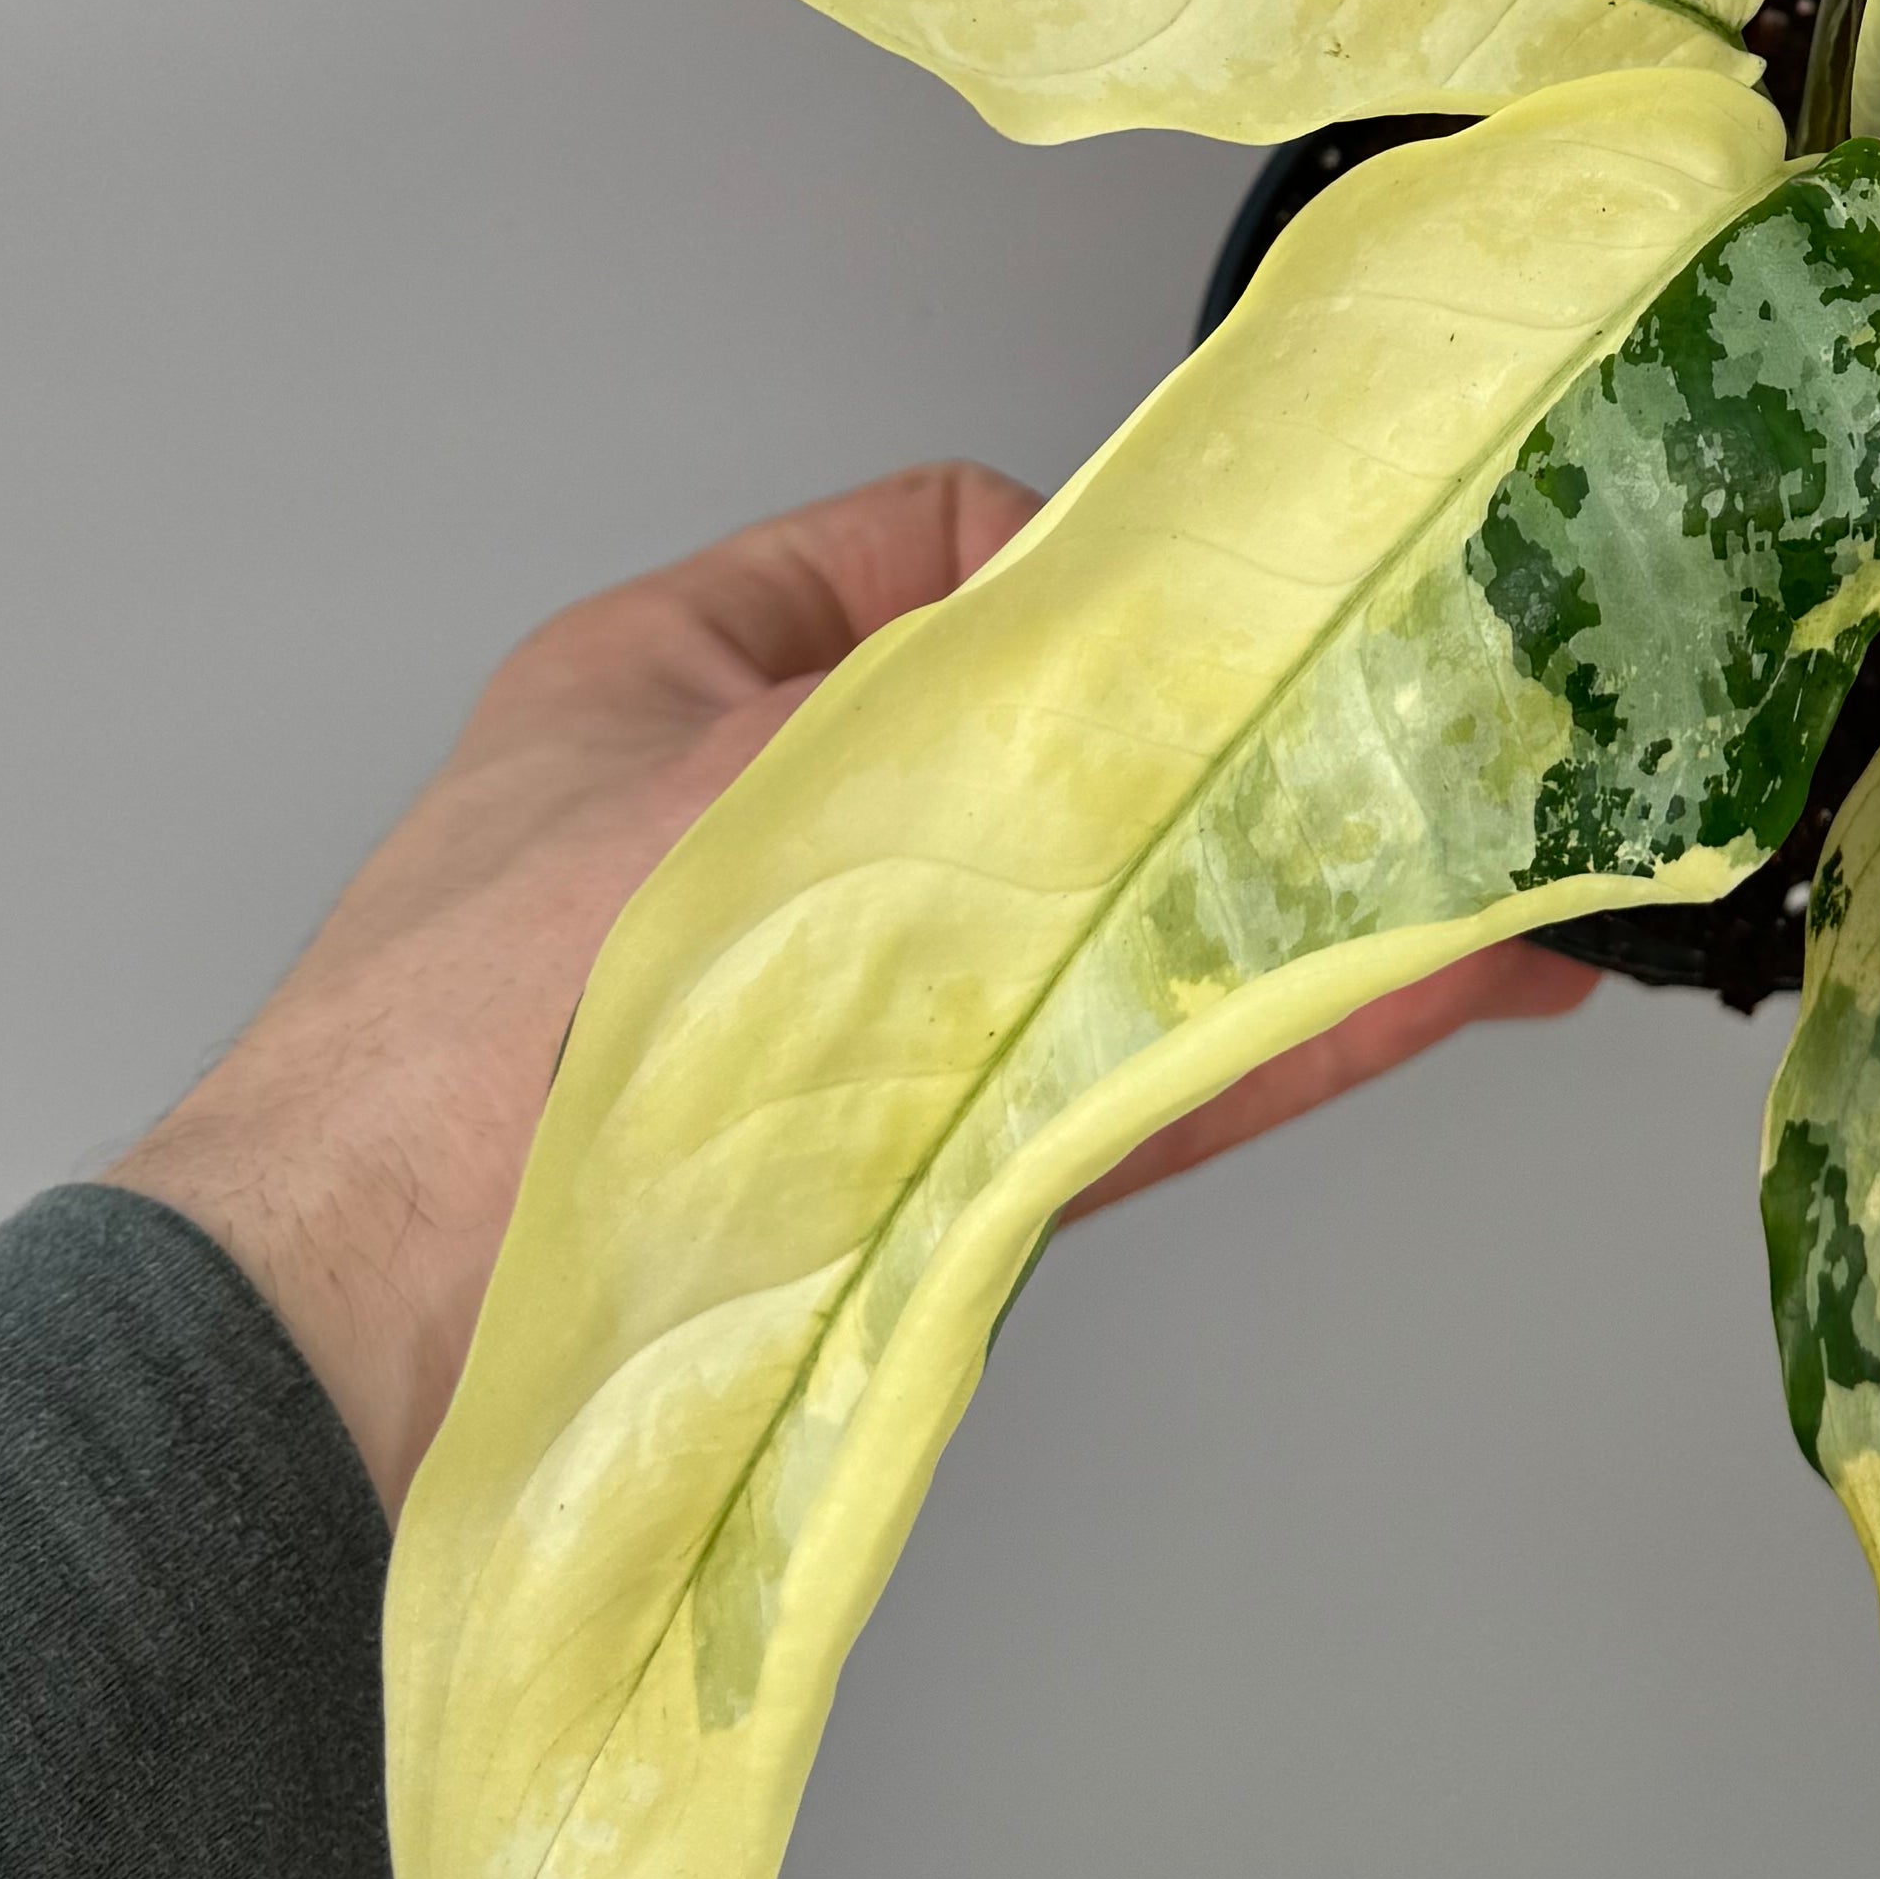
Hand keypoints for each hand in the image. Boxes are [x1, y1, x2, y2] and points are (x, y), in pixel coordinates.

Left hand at [110, 463, 1594, 1514]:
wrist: (378, 1335)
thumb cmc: (475, 1017)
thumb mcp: (722, 752)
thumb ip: (938, 682)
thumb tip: (1130, 630)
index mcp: (689, 679)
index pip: (936, 543)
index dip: (1077, 558)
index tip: (1200, 603)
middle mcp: (794, 840)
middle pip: (1073, 757)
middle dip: (1243, 750)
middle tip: (1435, 729)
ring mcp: (874, 1014)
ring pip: (1132, 923)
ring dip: (1307, 898)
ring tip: (1502, 877)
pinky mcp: (942, 1165)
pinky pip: (1145, 1072)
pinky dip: (1287, 1032)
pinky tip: (1432, 993)